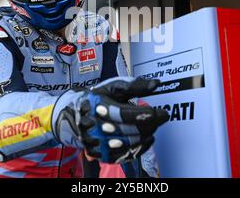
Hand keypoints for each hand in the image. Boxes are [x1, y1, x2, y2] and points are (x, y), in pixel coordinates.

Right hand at [54, 77, 168, 163]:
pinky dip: (139, 149)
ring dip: (145, 136)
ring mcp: (95, 141)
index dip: (143, 114)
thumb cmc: (100, 98)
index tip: (159, 112)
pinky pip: (122, 156)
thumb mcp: (115, 87)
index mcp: (96, 105)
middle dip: (148, 125)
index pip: (122, 114)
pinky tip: (148, 139)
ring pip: (125, 145)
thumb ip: (136, 85)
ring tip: (154, 126)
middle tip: (161, 117)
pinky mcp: (99, 153)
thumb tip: (156, 84)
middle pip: (126, 130)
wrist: (78, 113)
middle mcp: (93, 125)